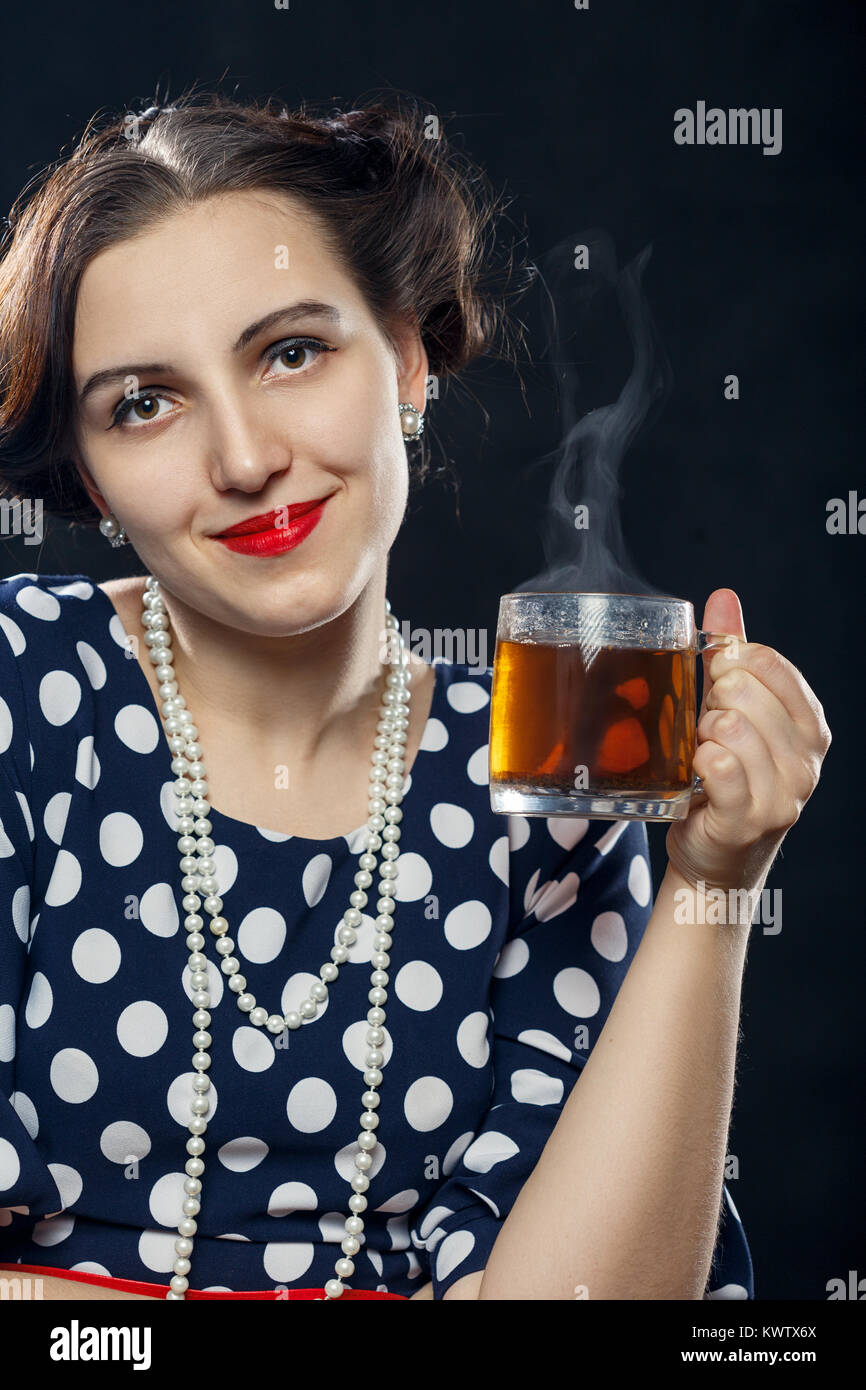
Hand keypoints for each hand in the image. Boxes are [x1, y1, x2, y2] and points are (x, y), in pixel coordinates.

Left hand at [665, 589, 831, 895]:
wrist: (716, 857)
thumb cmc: (724, 778)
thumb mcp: (732, 710)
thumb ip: (731, 653)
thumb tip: (724, 597)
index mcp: (809, 722)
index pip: (765, 661)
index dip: (726, 666)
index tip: (717, 689)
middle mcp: (807, 757)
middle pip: (743, 690)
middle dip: (711, 704)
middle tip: (707, 732)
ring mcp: (784, 791)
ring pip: (728, 726)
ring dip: (701, 737)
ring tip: (704, 755)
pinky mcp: (751, 819)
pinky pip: (717, 765)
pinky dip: (698, 763)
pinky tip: (699, 775)